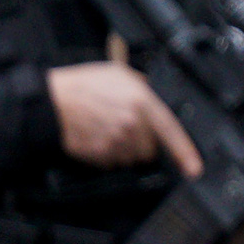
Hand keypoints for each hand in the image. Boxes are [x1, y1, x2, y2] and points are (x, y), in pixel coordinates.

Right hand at [45, 62, 202, 176]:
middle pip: (150, 148)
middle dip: (142, 141)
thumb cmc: (81, 86)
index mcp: (141, 102)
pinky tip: (98, 137)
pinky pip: (113, 162)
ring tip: (107, 129)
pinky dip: (109, 155)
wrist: (50, 103)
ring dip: (125, 149)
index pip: (171, 131)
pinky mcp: (100, 155)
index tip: (194, 169)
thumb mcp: (118, 74)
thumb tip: (153, 96)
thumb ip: (141, 87)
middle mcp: (132, 125)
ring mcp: (116, 142)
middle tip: (124, 126)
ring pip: (132, 157)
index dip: (185, 153)